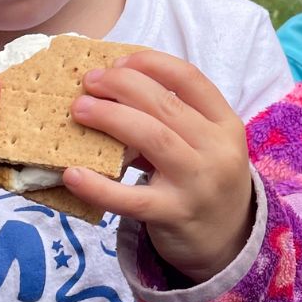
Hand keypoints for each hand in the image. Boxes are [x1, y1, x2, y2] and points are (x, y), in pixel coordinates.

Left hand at [65, 50, 252, 283]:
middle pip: (166, 105)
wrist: (229, 240)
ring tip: (79, 109)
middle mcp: (216, 150)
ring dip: (110, 118)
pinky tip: (72, 173)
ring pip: (152, 138)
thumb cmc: (206, 180)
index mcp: (225, 123)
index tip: (120, 61)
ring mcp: (197, 184)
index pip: (191, 79)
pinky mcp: (173, 215)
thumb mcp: (206, 145)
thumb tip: (112, 89)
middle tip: (90, 82)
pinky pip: (130, 198)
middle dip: (122, 86)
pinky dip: (98, 185)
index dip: (152, 64)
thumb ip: (173, 120)